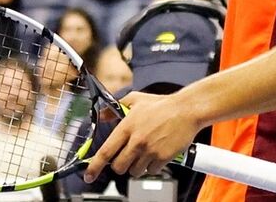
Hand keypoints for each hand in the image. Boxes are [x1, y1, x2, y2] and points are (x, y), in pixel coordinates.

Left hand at [83, 91, 202, 180]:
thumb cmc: (162, 105)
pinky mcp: (163, 157)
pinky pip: (151, 171)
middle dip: (119, 165)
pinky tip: (155, 155)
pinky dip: (151, 167)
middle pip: (118, 167)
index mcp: (126, 127)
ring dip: (136, 166)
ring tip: (143, 153)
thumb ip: (115, 108)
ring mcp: (150, 150)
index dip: (94, 166)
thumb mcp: (134, 100)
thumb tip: (103, 116)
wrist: (186, 110)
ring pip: (134, 171)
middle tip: (125, 158)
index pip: (105, 152)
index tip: (89, 176)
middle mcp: (136, 141)